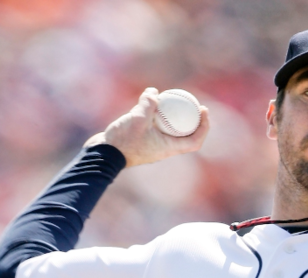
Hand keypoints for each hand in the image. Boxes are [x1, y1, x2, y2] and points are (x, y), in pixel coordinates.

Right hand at [84, 87, 209, 167]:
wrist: (103, 154)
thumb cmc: (122, 141)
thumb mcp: (136, 119)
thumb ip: (147, 105)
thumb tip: (155, 92)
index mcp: (169, 148)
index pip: (195, 141)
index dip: (204, 127)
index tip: (204, 111)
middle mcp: (164, 147)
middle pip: (186, 134)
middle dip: (193, 119)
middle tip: (195, 103)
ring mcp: (153, 144)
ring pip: (170, 128)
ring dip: (173, 115)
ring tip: (173, 97)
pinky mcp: (143, 138)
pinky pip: (155, 125)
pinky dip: (156, 113)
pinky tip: (151, 98)